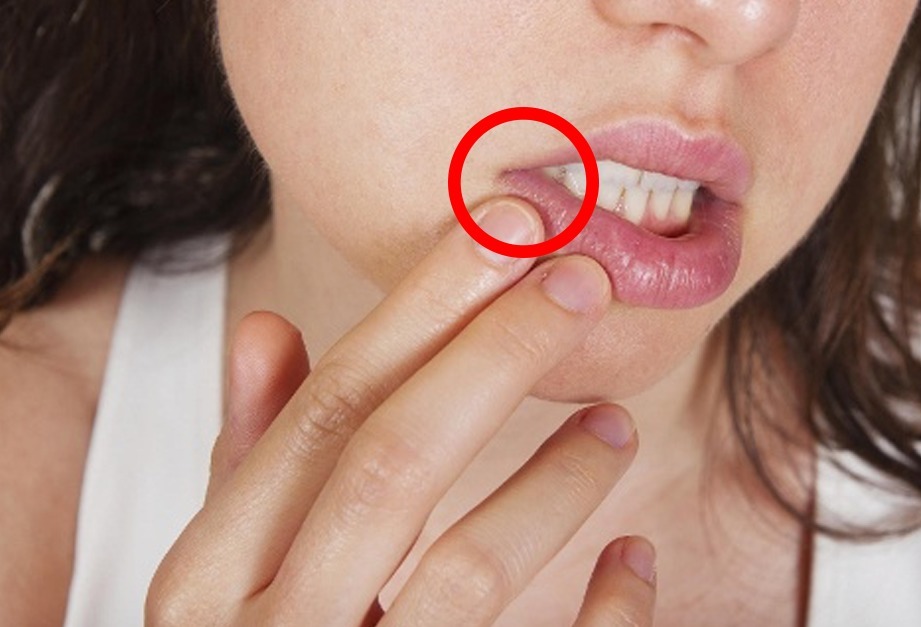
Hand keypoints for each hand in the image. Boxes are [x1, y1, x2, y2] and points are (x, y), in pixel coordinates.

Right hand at [147, 198, 657, 625]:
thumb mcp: (229, 576)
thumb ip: (253, 464)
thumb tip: (269, 327)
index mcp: (210, 585)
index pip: (325, 413)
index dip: (421, 309)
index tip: (506, 231)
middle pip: (392, 464)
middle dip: (495, 354)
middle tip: (582, 280)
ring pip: (469, 570)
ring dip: (557, 479)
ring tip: (615, 421)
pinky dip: (607, 614)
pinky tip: (635, 560)